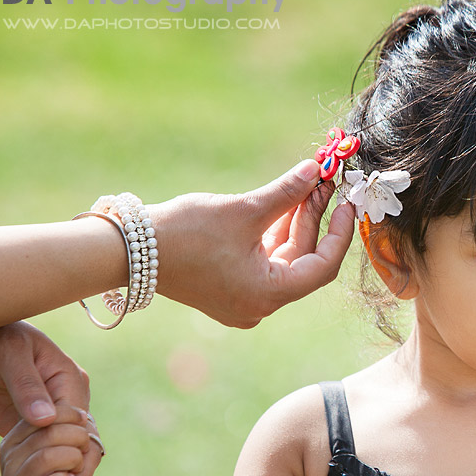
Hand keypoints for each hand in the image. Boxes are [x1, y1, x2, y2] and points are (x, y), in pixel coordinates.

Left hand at [0, 321, 98, 475]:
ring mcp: (48, 414)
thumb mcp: (7, 354)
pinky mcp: (29, 426)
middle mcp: (65, 398)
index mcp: (68, 379)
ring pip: (68, 452)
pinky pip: (45, 453)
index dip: (75, 454)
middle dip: (77, 474)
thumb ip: (25, 386)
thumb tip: (45, 419)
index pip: (79, 422)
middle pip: (82, 442)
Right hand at [0, 411, 93, 475]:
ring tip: (76, 471)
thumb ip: (75, 430)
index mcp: (15, 438)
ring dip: (73, 461)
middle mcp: (9, 456)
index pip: (43, 413)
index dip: (71, 415)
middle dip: (78, 440)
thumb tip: (84, 418)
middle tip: (82, 454)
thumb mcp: (72, 450)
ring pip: (47, 457)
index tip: (86, 424)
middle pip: (49, 433)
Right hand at [149, 159, 356, 327]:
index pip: (322, 266)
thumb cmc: (184, 233)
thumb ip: (286, 192)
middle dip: (315, 218)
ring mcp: (244, 299)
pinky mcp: (229, 288)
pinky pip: (263, 261)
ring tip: (306, 184)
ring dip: (295, 222)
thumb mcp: (244, 209)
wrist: (128, 250)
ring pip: (283, 258)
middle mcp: (260, 305)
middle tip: (325, 181)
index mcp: (269, 294)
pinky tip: (283, 203)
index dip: (340, 232)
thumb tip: (316, 171)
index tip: (347, 202)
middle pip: (303, 260)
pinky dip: (273, 234)